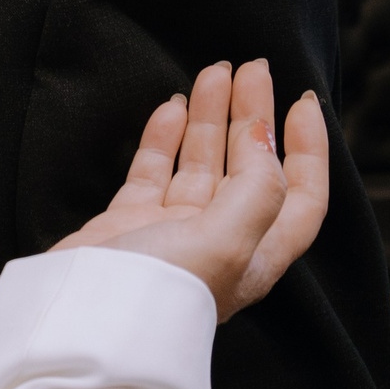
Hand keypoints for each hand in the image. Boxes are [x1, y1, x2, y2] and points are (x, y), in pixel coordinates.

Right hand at [51, 59, 329, 321]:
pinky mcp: (130, 222)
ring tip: (213, 74)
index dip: (309, 149)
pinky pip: (154, 170)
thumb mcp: (226, 243)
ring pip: (202, 162)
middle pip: (249, 168)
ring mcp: (173, 230)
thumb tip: (264, 136)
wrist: (80, 319)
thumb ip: (256, 188)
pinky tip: (171, 107)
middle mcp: (220, 241)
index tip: (301, 101)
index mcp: (256, 254)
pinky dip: (164, 137)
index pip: (301, 196)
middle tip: (251, 69)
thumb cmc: (158, 292)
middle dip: (253, 117)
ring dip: (210, 117)